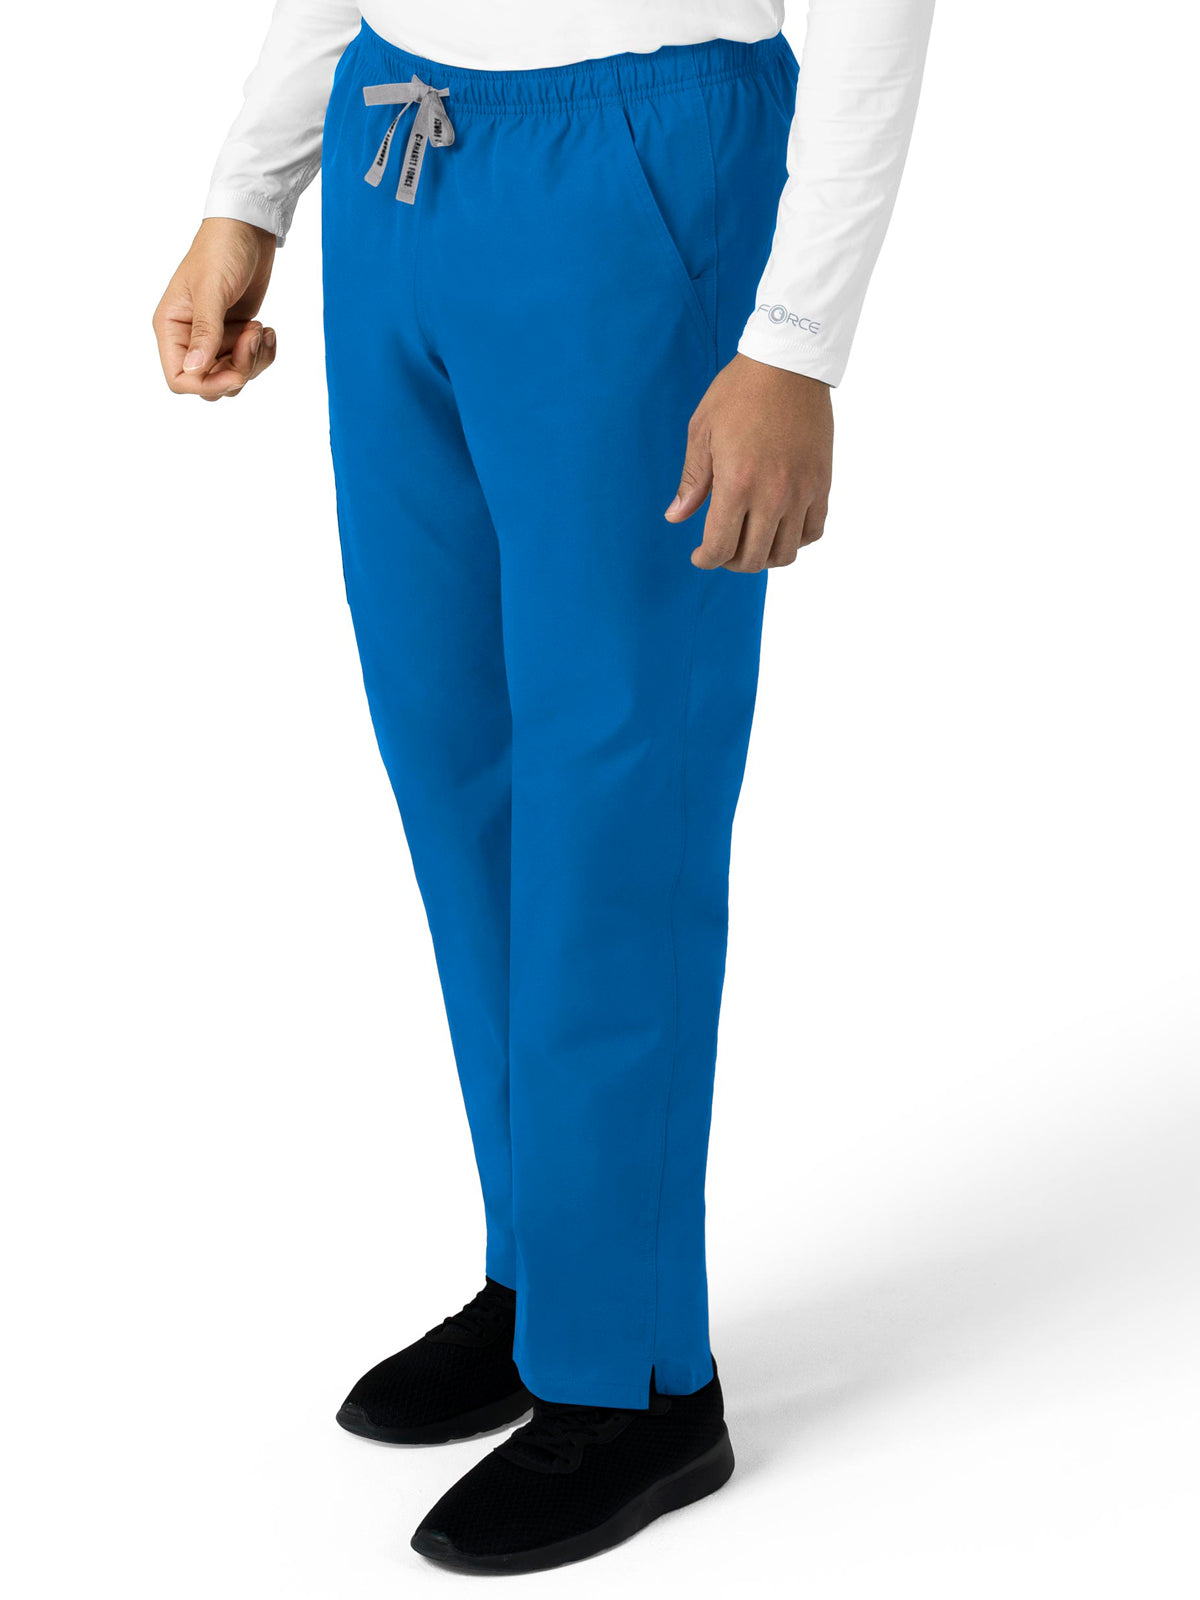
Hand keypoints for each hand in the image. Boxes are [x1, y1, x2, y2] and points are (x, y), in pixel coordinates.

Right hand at [152, 218, 277, 399]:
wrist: (247, 230)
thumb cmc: (221, 251)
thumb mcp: (212, 291)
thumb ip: (204, 331)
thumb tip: (193, 370)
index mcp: (171, 327)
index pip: (179, 378)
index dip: (208, 385)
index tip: (237, 374)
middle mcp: (189, 337)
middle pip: (211, 382)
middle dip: (238, 369)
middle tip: (253, 336)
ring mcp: (214, 338)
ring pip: (233, 376)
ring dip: (254, 359)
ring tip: (260, 327)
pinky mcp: (236, 335)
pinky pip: (250, 362)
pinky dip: (264, 353)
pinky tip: (268, 329)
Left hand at [665, 353, 832, 570]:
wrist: (788, 364)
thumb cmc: (739, 393)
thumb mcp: (702, 432)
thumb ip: (692, 480)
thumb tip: (676, 517)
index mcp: (737, 484)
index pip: (720, 548)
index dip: (706, 560)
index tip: (699, 555)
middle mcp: (772, 495)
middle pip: (753, 559)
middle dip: (731, 562)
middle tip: (722, 548)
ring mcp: (802, 492)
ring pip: (785, 553)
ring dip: (763, 556)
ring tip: (750, 541)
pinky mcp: (822, 483)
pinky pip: (813, 531)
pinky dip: (795, 540)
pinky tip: (779, 527)